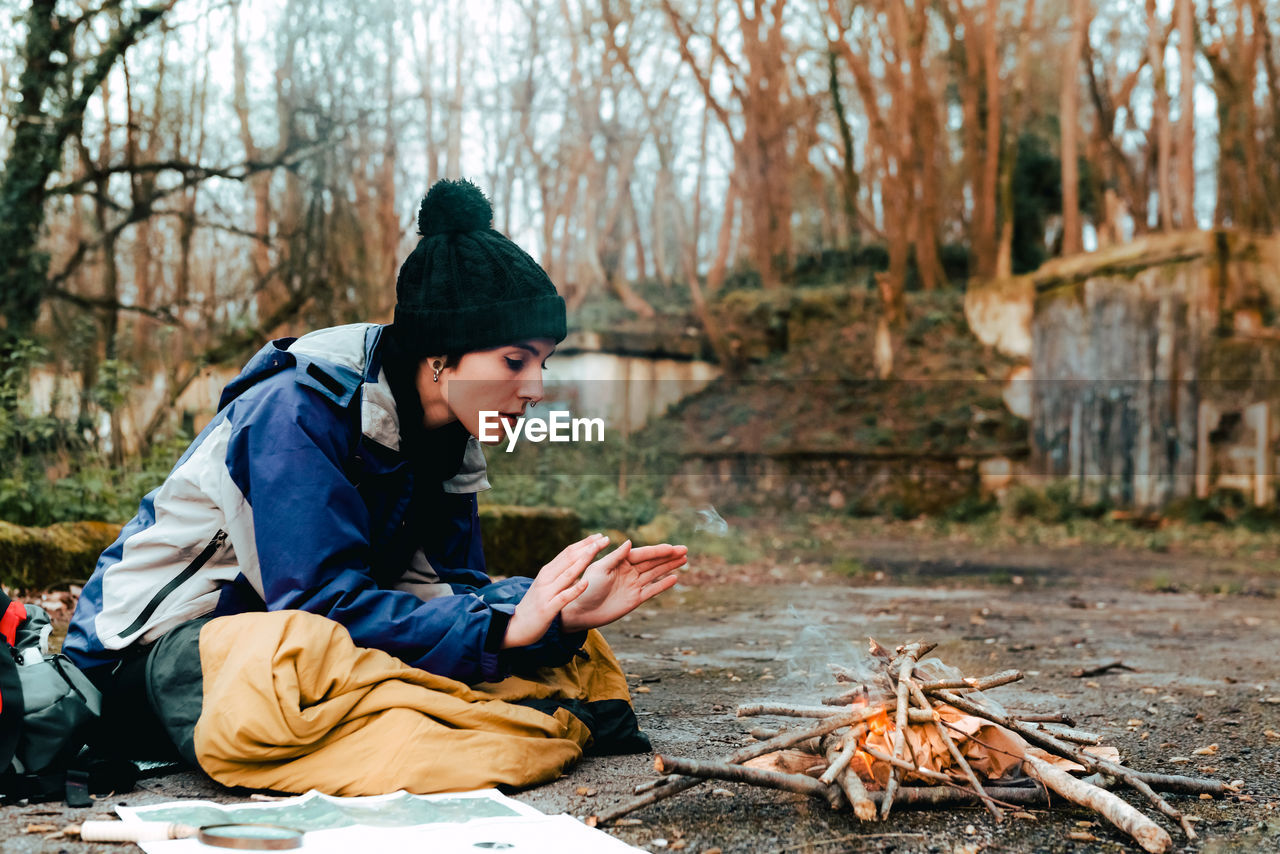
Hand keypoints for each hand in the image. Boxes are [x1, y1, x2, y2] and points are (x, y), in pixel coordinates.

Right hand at [501, 533, 607, 648]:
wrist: (514, 626)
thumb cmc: (534, 606)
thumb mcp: (545, 586)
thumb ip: (558, 575)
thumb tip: (576, 564)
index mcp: (547, 572)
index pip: (567, 552)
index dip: (584, 543)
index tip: (599, 536)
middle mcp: (546, 579)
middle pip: (570, 558)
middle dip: (588, 547)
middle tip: (604, 538)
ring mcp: (546, 593)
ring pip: (568, 573)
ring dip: (584, 560)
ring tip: (597, 550)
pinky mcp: (548, 608)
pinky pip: (564, 597)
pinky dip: (575, 589)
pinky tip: (586, 582)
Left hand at [560, 541, 686, 632]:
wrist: (581, 611)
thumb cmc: (587, 587)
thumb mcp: (599, 569)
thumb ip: (615, 557)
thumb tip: (629, 542)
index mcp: (620, 561)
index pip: (643, 554)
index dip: (658, 550)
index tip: (672, 547)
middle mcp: (629, 571)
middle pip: (653, 562)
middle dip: (669, 556)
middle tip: (685, 549)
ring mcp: (633, 585)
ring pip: (655, 573)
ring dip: (669, 566)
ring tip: (684, 560)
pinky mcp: (635, 599)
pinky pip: (652, 590)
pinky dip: (663, 584)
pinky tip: (674, 578)